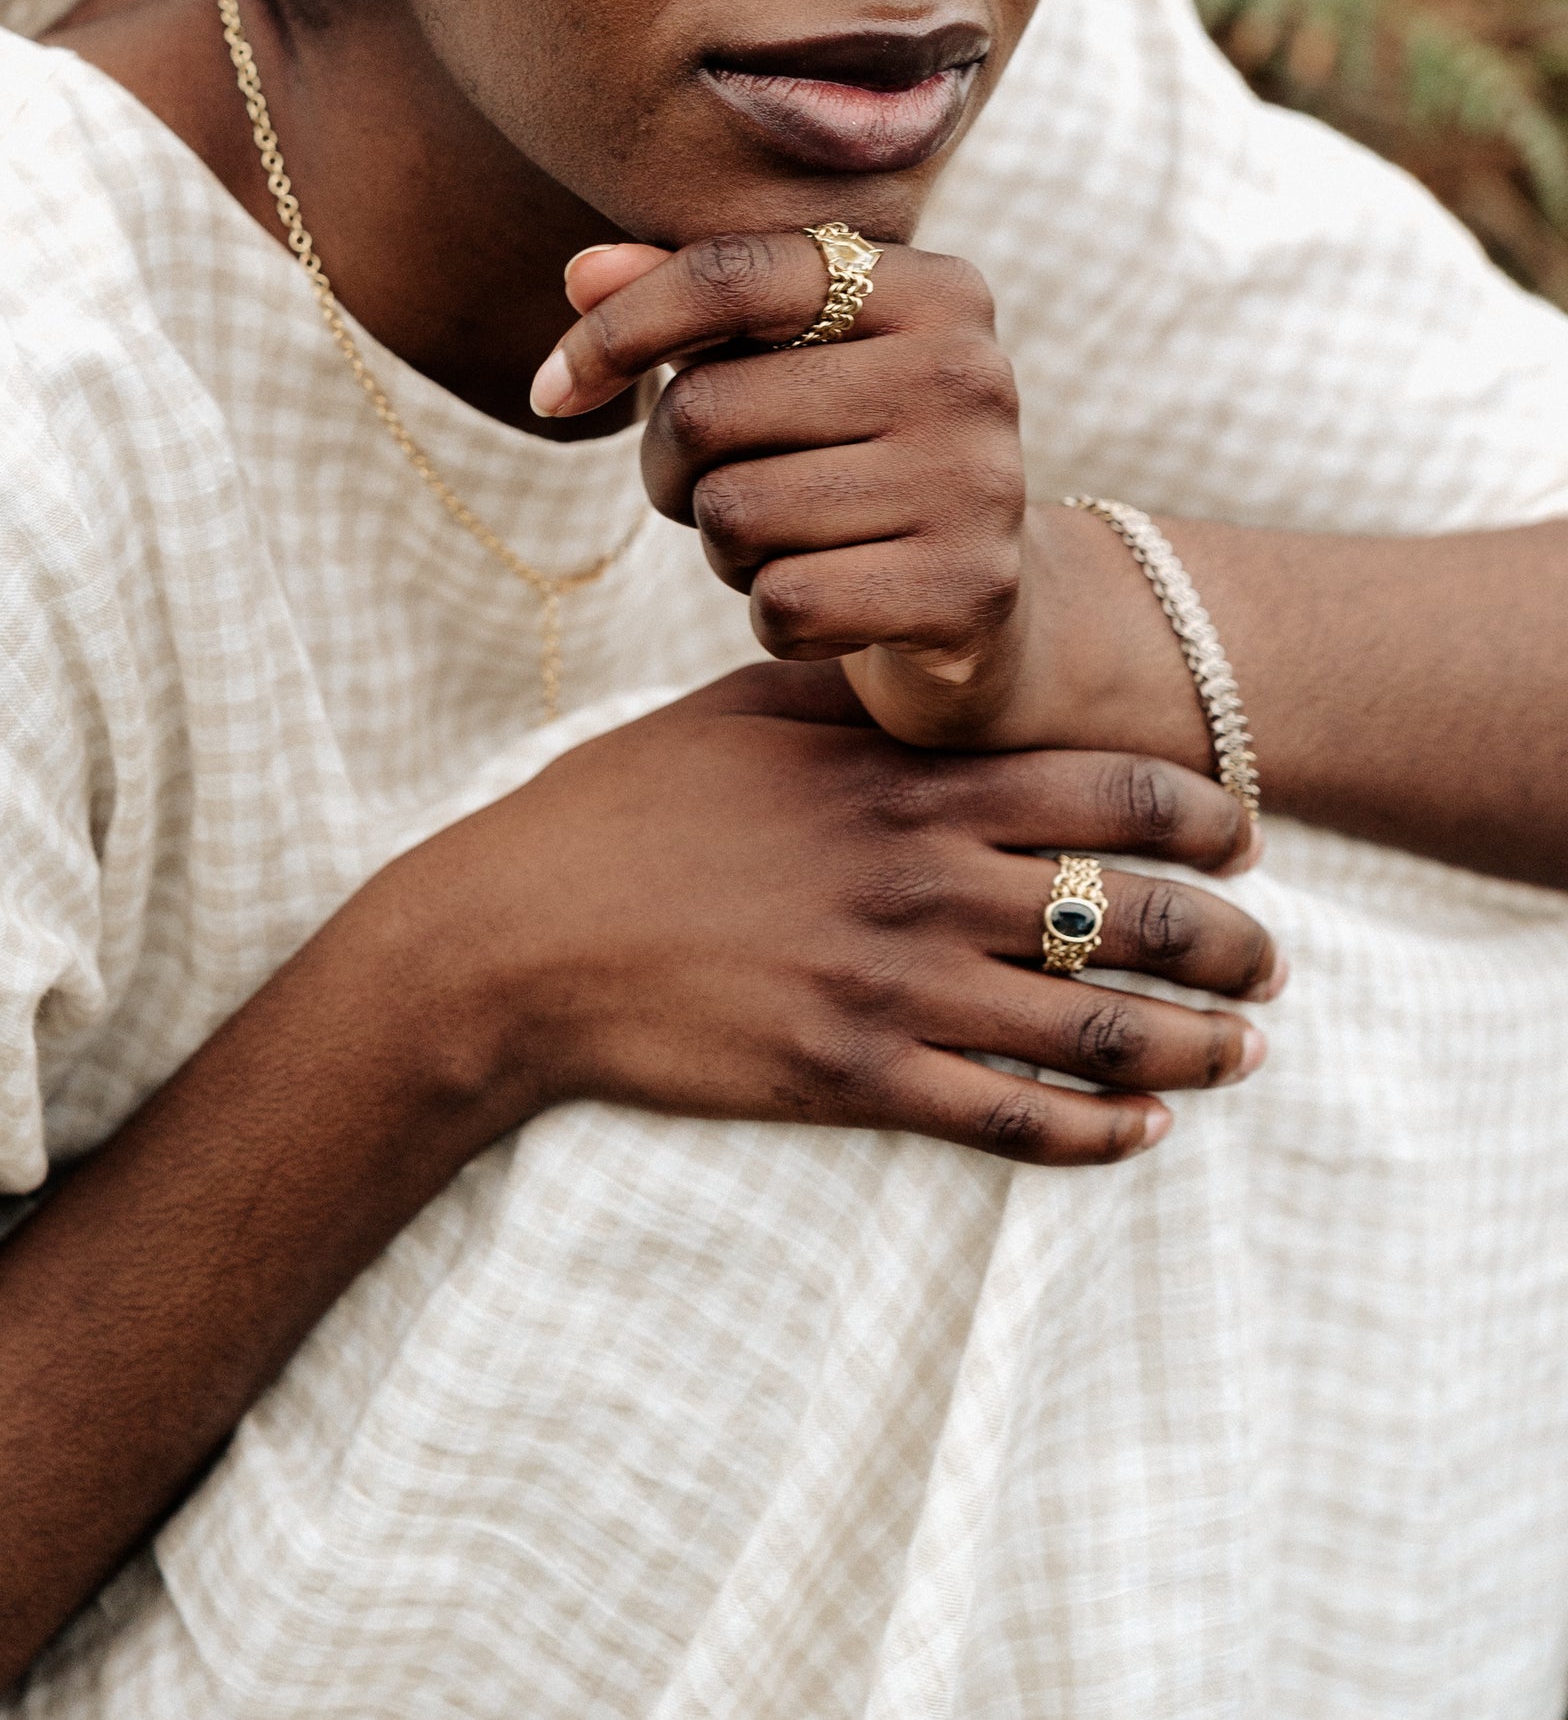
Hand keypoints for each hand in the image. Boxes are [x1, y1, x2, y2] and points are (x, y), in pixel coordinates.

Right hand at [386, 661, 1277, 1168]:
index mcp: (902, 782)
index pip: (1107, 789)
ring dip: (1194, 1047)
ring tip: (1243, 1054)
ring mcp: (891, 990)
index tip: (1247, 836)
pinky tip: (1137, 1132)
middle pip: (1131, 912)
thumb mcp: (739, 710)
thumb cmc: (622, 808)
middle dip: (1229, 943)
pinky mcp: (851, 1080)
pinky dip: (1094, 1132)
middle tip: (1272, 961)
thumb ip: (851, 691)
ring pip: (1095, 1030)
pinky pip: (1009, 1121)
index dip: (1203, 815)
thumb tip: (927, 653)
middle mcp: (920, 883)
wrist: (515, 938)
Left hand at [530, 232, 1031, 741]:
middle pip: (706, 407)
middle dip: (671, 467)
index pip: (729, 275)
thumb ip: (688, 305)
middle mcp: (969, 371)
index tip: (551, 392)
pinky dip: (774, 618)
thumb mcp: (784, 367)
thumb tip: (581, 274)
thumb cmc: (854, 458)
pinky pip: (781, 606)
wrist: (991, 607)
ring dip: (725, 547)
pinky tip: (830, 602)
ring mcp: (978, 482)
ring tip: (788, 542)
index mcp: (932, 287)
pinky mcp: (966, 590)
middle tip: (714, 490)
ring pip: (732, 513)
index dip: (613, 331)